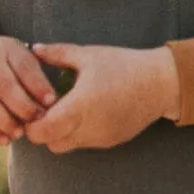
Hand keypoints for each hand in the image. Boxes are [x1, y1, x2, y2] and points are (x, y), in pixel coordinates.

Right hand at [0, 31, 56, 145]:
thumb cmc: (5, 63)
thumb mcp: (20, 58)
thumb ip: (35, 76)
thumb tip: (51, 104)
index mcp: (8, 48)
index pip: (24, 66)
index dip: (38, 85)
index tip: (52, 102)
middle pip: (4, 85)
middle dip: (22, 106)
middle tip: (37, 121)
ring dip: (4, 121)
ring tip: (19, 134)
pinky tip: (4, 140)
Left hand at [23, 44, 179, 153]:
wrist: (161, 83)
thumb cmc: (123, 65)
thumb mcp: (89, 55)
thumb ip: (58, 53)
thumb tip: (34, 48)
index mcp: (80, 105)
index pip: (42, 131)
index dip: (32, 124)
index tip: (35, 108)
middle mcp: (89, 127)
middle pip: (51, 143)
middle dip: (44, 130)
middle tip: (49, 108)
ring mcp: (100, 138)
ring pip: (68, 145)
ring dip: (62, 132)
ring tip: (69, 108)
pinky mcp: (111, 141)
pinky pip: (85, 142)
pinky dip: (80, 132)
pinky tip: (89, 112)